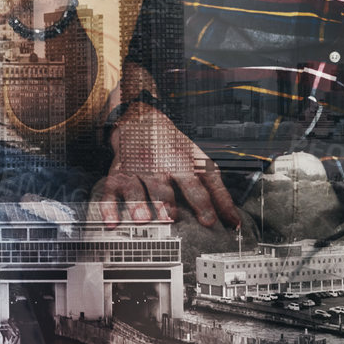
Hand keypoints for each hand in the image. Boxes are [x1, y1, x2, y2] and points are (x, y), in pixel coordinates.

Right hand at [90, 103, 240, 229]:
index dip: (202, 203)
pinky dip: (108, 208)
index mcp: (181, 162)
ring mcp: (135, 169)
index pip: (194, 184)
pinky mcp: (117, 174)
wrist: (141, 121)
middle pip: (162, 185)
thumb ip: (218, 193)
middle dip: (165, 201)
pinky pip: (110, 192)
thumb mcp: (200, 162)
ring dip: (137, 204)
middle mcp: (157, 165)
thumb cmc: (175, 148)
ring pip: (135, 188)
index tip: (209, 222)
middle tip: (171, 217)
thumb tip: (234, 222)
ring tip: (142, 220)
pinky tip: (111, 222)